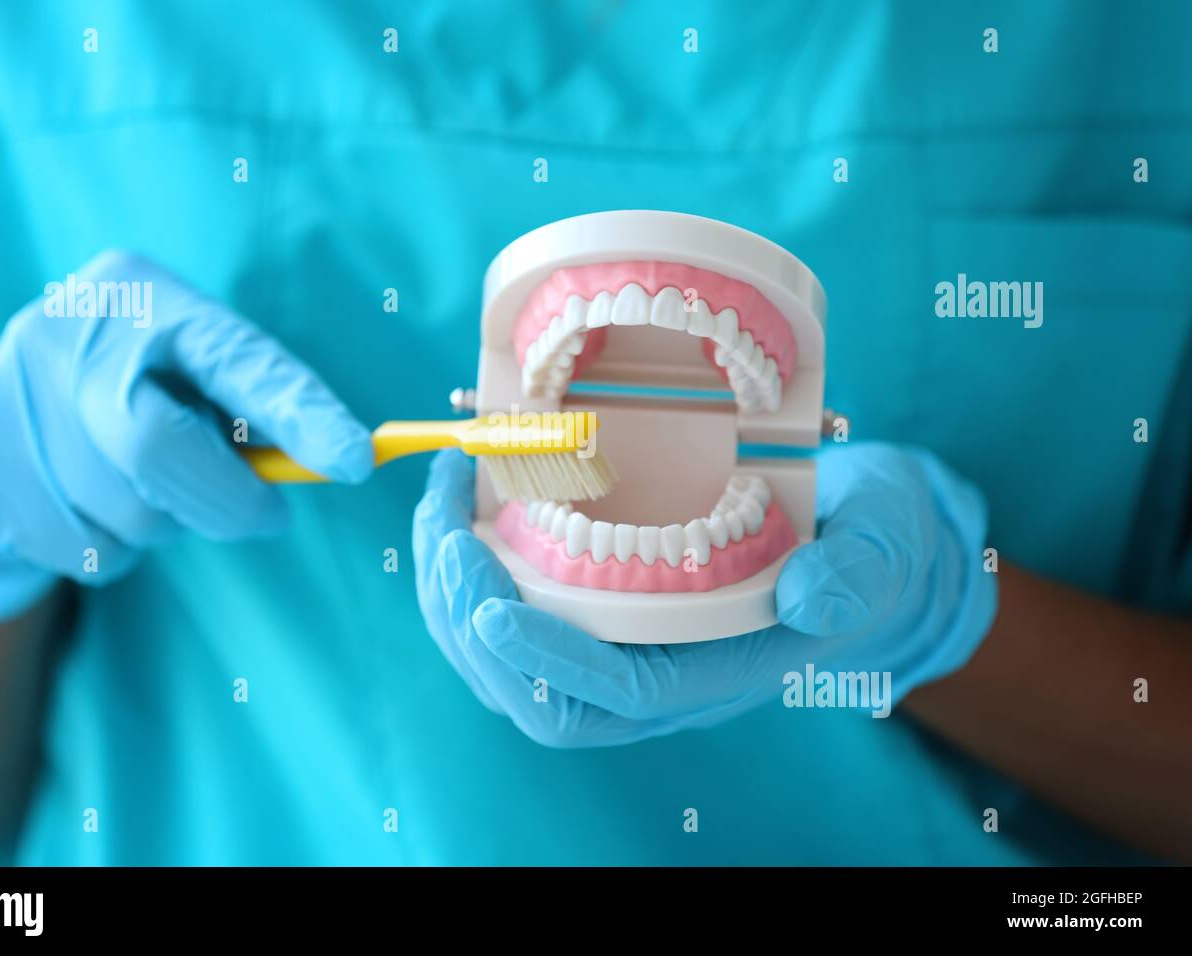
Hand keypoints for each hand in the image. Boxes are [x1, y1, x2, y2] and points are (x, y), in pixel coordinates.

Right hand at [0, 250, 371, 624]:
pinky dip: (113, 547)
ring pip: (130, 513)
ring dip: (165, 523)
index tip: (356, 462)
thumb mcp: (187, 369)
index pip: (232, 359)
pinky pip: (87, 549)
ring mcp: (13, 402)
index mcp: (141, 295)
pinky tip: (92, 505)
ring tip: (146, 484)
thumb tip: (336, 461)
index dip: (299, 413)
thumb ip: (247, 405)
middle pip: (158, 448)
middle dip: (228, 500)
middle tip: (271, 517)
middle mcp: (66, 335)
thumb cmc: (130, 390)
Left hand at [412, 443, 996, 746]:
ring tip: (437, 504)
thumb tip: (812, 594)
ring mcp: (617, 648)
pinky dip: (466, 569)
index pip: (619, 692)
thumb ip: (855, 575)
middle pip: (536, 694)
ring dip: (452, 593)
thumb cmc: (863, 548)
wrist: (853, 546)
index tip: (491, 604)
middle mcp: (654, 675)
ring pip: (504, 663)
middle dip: (471, 624)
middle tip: (445, 535)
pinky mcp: (592, 612)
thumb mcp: (877, 552)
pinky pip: (507, 614)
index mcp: (715, 668)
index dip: (548, 661)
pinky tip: (458, 504)